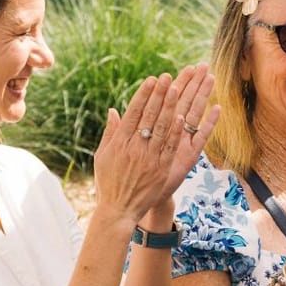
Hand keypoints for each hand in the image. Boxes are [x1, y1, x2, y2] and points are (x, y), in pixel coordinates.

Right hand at [93, 68, 219, 223]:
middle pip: (149, 115)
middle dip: (159, 94)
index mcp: (120, 141)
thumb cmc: (109, 182)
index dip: (144, 94)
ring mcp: (148, 158)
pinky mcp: (160, 170)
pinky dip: (176, 132)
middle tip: (168, 76)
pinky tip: (183, 117)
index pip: (134, 112)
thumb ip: (111, 132)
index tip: (152, 79)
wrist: (118, 210)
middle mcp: (134, 147)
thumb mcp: (103, 155)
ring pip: (162, 127)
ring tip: (178, 89)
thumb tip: (114, 110)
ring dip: (170, 107)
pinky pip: (170, 148)